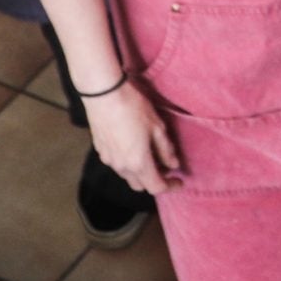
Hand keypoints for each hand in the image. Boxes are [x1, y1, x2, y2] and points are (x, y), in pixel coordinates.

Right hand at [85, 80, 179, 194]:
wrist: (103, 94)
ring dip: (140, 173)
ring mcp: (108, 160)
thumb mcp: (157, 127)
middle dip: (154, 181)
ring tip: (151, 156)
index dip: (170, 187)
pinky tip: (134, 147)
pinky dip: (129, 164)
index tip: (179, 181)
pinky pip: (117, 165)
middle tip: (166, 167)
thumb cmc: (133, 108)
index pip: (156, 187)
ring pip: (127, 176)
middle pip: (140, 185)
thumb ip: (165, 149)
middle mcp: (121, 167)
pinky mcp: (100, 151)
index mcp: (138, 163)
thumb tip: (173, 164)